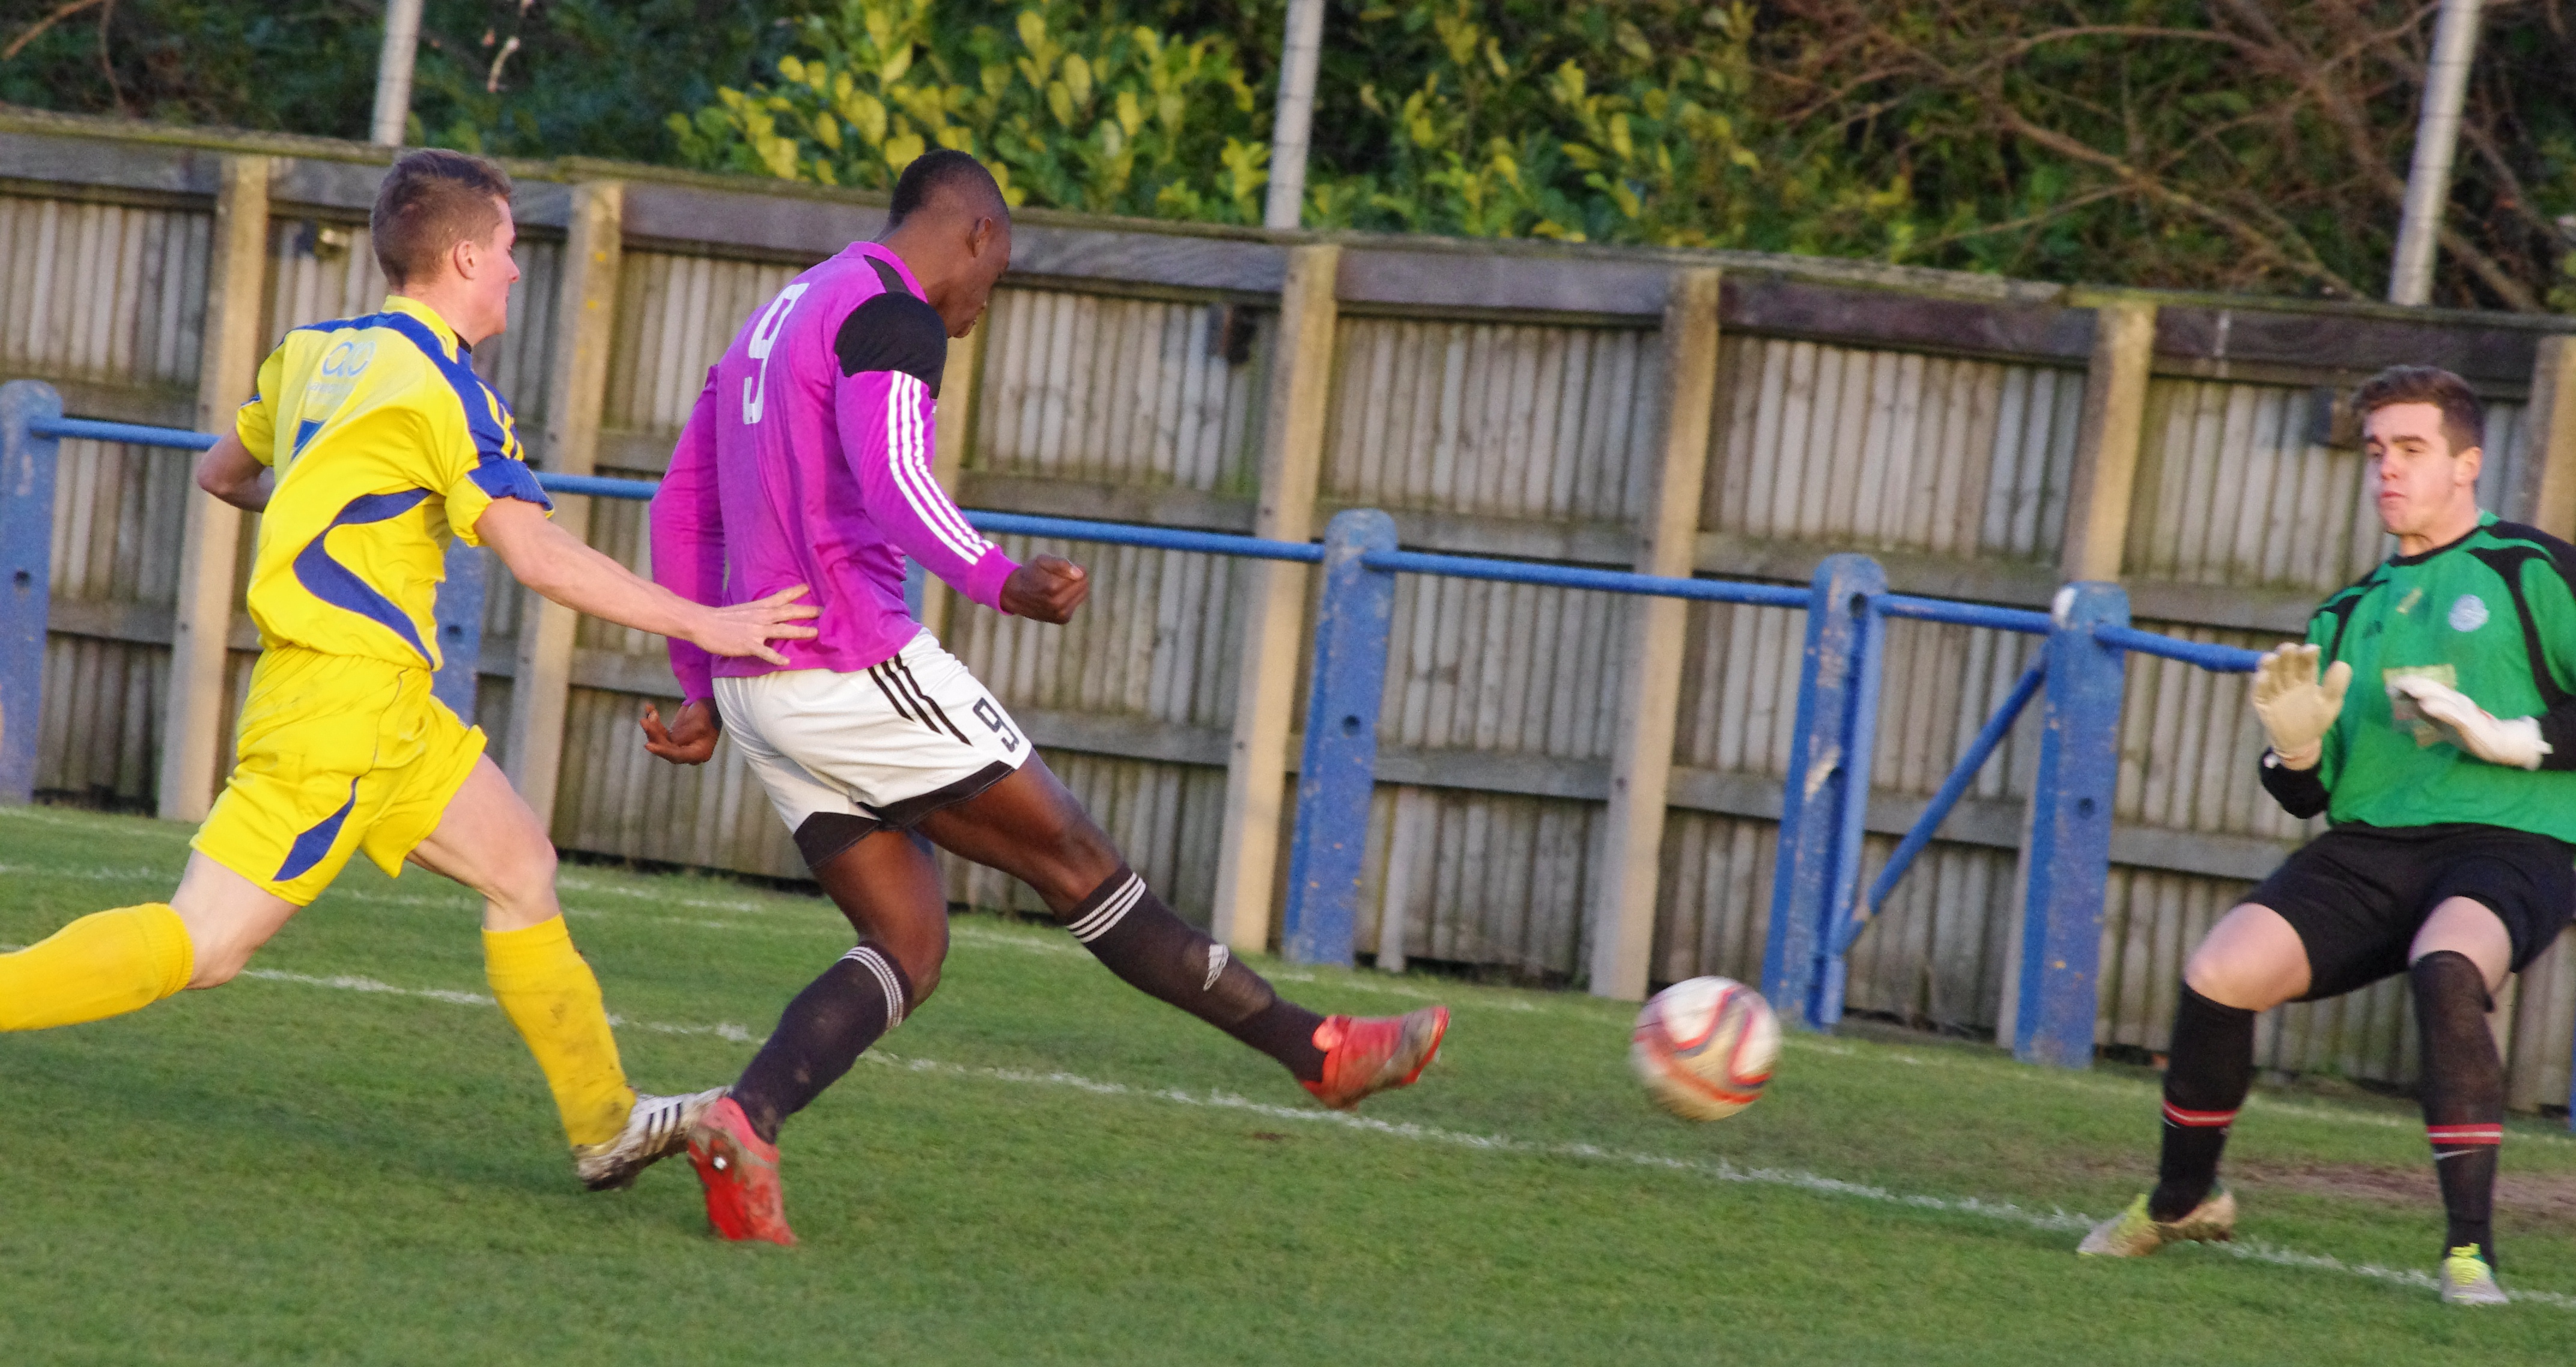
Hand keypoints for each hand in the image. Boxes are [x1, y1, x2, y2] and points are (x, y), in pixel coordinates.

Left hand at [640, 698, 719, 764]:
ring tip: (648, 712)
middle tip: (644, 722)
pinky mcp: (673, 736)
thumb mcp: (699, 723)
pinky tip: (650, 708)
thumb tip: (665, 741)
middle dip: (654, 735)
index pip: (678, 755)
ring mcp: (680, 744)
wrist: (712, 701)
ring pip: (660, 740)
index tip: (648, 745)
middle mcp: (689, 752)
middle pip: (667, 748)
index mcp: (699, 753)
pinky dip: (654, 721)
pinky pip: (660, 731)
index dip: (663, 751)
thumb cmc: (709, 712)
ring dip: (652, 727)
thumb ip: (683, 735)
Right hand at [686, 585, 819, 665]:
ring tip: (815, 633)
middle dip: (807, 611)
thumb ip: (758, 612)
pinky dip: (776, 657)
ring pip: (783, 630)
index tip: (809, 587)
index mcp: (759, 607)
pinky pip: (766, 652)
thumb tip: (769, 614)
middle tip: (823, 611)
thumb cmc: (721, 618)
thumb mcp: (743, 610)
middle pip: (788, 612)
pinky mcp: (749, 645)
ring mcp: (756, 631)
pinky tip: (786, 662)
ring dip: (800, 631)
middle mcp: (761, 617)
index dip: (795, 592)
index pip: (781, 597)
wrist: (703, 623)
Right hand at [1000, 555, 1088, 623]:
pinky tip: (1057, 596)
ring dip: (1075, 587)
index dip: (1075, 567)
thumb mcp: (1042, 561)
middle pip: (1084, 584)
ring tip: (1058, 585)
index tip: (1062, 569)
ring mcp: (1060, 613)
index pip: (1082, 574)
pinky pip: (1076, 603)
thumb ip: (1061, 564)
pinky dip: (1070, 598)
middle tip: (1061, 576)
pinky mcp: (1062, 619)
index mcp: (1052, 587)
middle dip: (1076, 577)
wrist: (1015, 595)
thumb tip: (1081, 574)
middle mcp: (1057, 603)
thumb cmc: (1031, 574)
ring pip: (1083, 594)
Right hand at [2249, 644, 2350, 769]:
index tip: (2312, 650)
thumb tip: (2342, 663)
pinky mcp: (2262, 703)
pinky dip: (2259, 684)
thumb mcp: (2330, 704)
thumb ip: (2336, 685)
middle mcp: (2289, 680)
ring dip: (2269, 664)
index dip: (2308, 653)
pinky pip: (2258, 692)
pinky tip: (2264, 678)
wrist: (2299, 743)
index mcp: (2306, 678)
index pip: (2306, 661)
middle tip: (2288, 649)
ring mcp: (2274, 691)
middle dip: (2286, 653)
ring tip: (2270, 659)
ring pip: (2269, 673)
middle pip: (2286, 662)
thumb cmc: (2315, 721)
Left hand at [2389, 675, 2549, 769]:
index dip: (2409, 684)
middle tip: (2392, 685)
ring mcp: (2463, 709)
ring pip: (2441, 697)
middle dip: (2411, 685)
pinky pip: (2452, 714)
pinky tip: (2425, 705)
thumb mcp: (2443, 722)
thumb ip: (2427, 713)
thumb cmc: (2469, 731)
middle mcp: (2456, 700)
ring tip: (2407, 688)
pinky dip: (2439, 708)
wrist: (2499, 743)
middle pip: (2432, 688)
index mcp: (2449, 699)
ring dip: (2423, 691)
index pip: (2427, 687)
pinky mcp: (2469, 722)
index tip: (2390, 686)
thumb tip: (2409, 703)